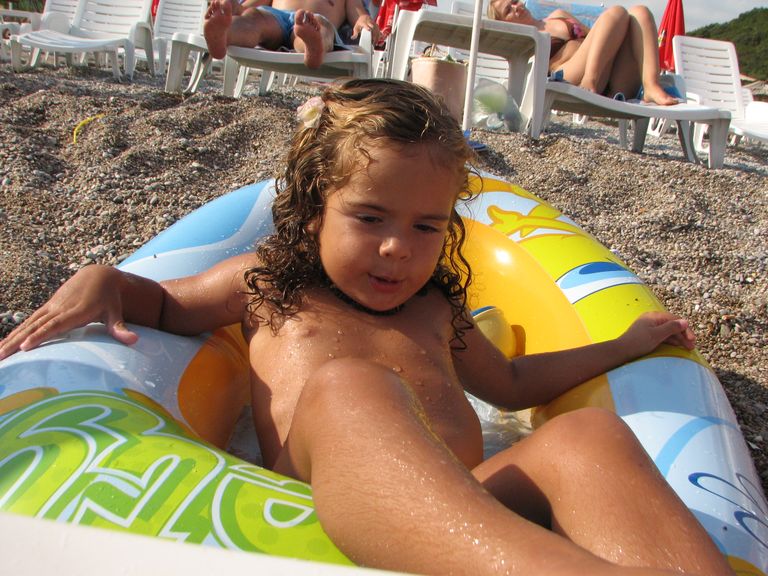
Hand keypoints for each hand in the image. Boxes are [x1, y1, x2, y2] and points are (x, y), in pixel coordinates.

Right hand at [0, 265, 137, 359]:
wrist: (99, 276)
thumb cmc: (111, 299)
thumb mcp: (117, 312)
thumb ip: (121, 327)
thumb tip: (135, 340)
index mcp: (76, 311)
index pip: (55, 325)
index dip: (41, 335)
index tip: (26, 346)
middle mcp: (60, 308)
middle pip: (35, 326)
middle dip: (17, 342)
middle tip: (1, 357)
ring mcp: (51, 307)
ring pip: (27, 324)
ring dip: (11, 339)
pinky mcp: (48, 308)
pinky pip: (28, 321)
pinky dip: (15, 332)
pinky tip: (4, 344)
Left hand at [352, 15, 380, 44]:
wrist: (364, 17)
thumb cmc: (360, 24)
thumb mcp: (356, 27)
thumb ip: (355, 33)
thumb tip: (352, 38)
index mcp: (364, 22)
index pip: (366, 24)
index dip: (367, 26)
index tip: (369, 29)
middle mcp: (370, 22)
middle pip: (373, 27)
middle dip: (374, 34)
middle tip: (373, 41)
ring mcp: (374, 24)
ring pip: (377, 29)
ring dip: (377, 36)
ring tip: (375, 43)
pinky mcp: (377, 26)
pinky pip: (379, 31)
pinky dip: (379, 36)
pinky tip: (377, 41)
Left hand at [618, 311, 695, 361]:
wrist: (621, 351)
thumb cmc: (638, 342)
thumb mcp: (657, 335)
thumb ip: (671, 328)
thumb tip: (685, 321)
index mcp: (654, 316)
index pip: (675, 320)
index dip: (685, 329)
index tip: (692, 340)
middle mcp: (652, 319)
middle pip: (672, 325)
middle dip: (683, 335)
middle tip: (692, 346)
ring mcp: (650, 327)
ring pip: (668, 331)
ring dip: (678, 339)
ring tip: (687, 348)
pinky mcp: (648, 335)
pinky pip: (663, 336)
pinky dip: (671, 340)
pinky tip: (677, 346)